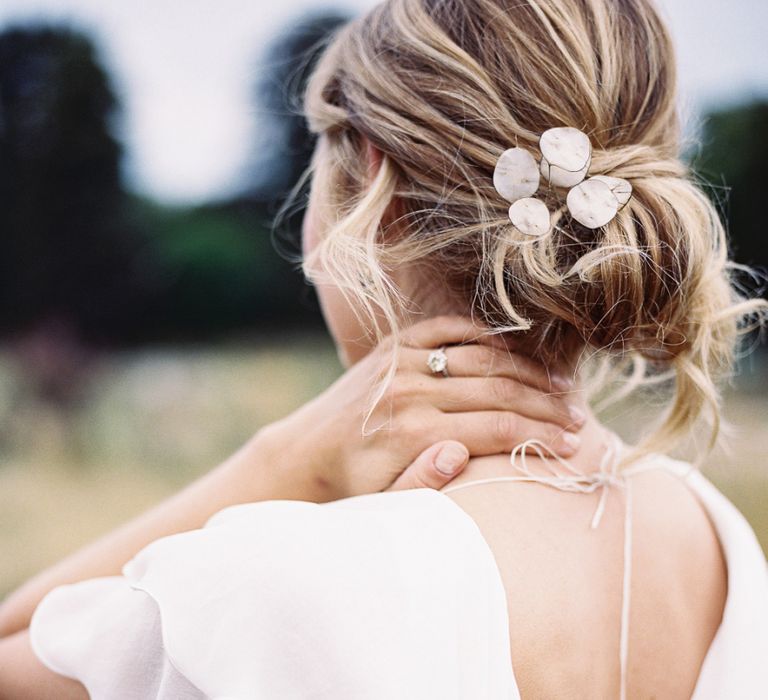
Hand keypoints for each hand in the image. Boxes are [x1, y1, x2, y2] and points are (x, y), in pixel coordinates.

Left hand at [259, 315, 583, 500]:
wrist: (307, 451)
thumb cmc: (355, 485)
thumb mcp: (385, 502)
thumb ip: (422, 483)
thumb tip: (458, 452)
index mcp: (412, 433)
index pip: (497, 428)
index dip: (540, 436)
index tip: (573, 445)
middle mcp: (408, 390)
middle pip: (498, 390)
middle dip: (545, 405)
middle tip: (578, 417)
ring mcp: (400, 359)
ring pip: (482, 357)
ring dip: (527, 371)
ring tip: (561, 386)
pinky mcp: (394, 342)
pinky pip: (450, 328)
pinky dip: (488, 336)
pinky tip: (517, 352)